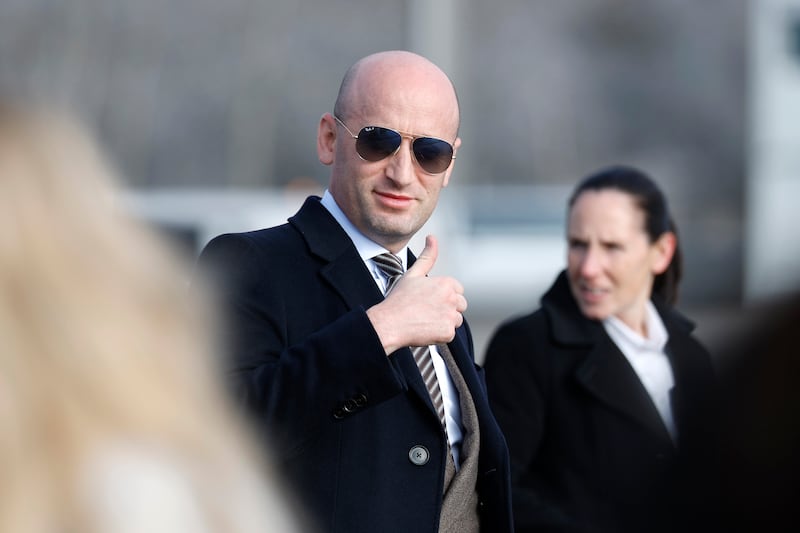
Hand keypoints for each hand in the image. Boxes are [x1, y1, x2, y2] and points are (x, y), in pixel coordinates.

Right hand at [367, 235, 467, 354]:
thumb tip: (432, 237)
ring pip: (456, 320)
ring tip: (425, 320)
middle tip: (426, 311)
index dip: (443, 295)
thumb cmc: (399, 299)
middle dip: (447, 308)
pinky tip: (425, 329)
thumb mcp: (413, 274)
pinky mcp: (448, 332)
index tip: (429, 299)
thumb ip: (427, 256)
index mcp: (446, 283)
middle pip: (460, 305)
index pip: (457, 290)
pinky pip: (450, 334)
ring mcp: (451, 316)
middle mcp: (452, 299)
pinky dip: (440, 334)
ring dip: (444, 321)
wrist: (389, 323)